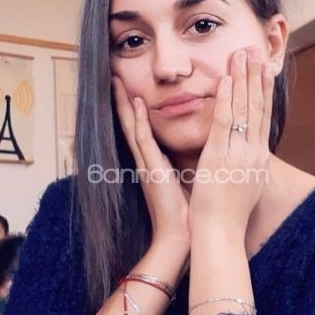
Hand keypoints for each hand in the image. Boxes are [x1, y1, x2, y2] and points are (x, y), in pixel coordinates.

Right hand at [112, 77, 189, 248]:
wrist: (182, 237)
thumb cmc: (188, 212)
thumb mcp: (186, 180)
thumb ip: (185, 164)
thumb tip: (200, 150)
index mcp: (155, 163)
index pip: (142, 129)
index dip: (136, 109)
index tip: (131, 88)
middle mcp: (147, 161)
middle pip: (132, 124)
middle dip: (122, 101)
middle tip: (114, 77)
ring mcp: (147, 165)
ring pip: (132, 128)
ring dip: (124, 104)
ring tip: (116, 82)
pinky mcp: (153, 171)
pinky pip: (144, 141)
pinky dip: (138, 122)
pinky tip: (135, 103)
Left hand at [189, 47, 274, 235]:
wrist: (218, 233)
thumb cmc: (227, 212)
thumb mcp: (241, 182)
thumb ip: (243, 163)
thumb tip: (243, 149)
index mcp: (256, 158)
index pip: (263, 117)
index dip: (264, 91)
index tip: (264, 69)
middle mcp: (252, 153)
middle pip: (257, 108)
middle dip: (256, 78)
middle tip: (256, 51)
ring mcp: (236, 154)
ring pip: (243, 110)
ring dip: (243, 80)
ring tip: (242, 54)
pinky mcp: (218, 157)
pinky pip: (224, 123)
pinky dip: (226, 100)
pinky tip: (227, 80)